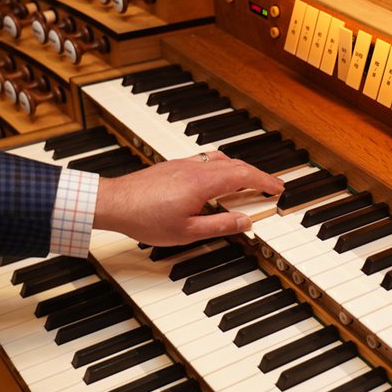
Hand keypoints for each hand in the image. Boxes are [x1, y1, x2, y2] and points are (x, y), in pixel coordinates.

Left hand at [93, 152, 282, 245]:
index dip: (265, 181)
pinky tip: (218, 179)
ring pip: (220, 159)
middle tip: (270, 186)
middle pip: (235, 164)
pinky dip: (221, 167)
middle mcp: (195, 168)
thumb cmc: (145, 218)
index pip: (244, 175)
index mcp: (203, 183)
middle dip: (257, 174)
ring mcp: (183, 164)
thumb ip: (220, 225)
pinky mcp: (173, 166)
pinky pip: (206, 160)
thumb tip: (245, 222)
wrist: (113, 203)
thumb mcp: (188, 231)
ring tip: (248, 182)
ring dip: (239, 169)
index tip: (278, 189)